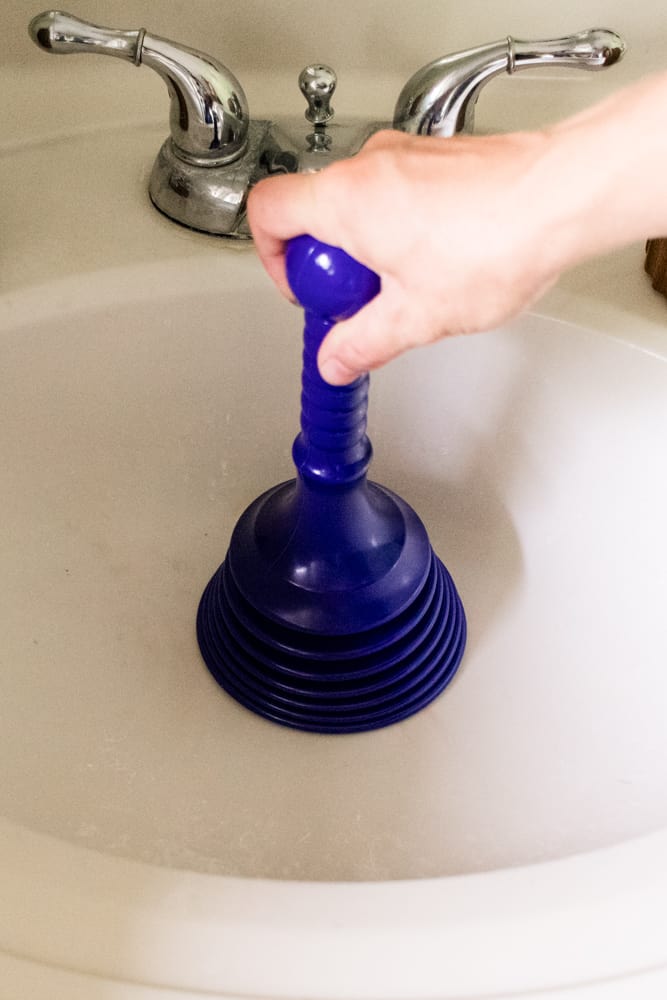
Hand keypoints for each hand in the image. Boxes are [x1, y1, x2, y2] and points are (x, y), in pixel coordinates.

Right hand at [248, 128, 568, 383]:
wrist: (562, 199)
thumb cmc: (497, 242)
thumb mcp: (416, 317)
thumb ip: (363, 343)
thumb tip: (336, 360)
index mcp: (345, 200)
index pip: (266, 212)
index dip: (271, 259)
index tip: (305, 291)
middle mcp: (368, 165)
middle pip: (313, 213)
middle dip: (329, 265)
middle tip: (361, 301)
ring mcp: (403, 154)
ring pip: (356, 205)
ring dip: (366, 249)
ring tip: (407, 285)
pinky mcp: (435, 157)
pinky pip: (393, 193)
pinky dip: (398, 228)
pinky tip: (436, 262)